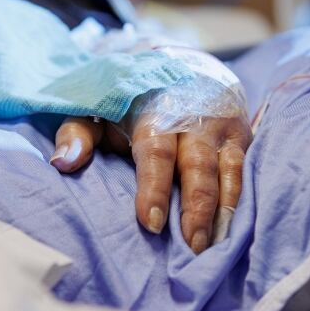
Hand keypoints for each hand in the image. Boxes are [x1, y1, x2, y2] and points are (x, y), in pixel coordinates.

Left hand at [50, 115, 250, 253]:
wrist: (182, 62)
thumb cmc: (131, 99)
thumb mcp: (97, 107)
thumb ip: (78, 133)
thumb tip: (63, 163)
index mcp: (155, 109)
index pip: (155, 150)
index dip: (154, 187)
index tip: (151, 223)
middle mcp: (194, 115)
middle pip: (197, 165)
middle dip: (196, 207)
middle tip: (191, 247)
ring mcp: (224, 125)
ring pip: (228, 169)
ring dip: (222, 210)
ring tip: (213, 248)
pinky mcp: (243, 134)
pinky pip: (245, 170)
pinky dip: (240, 199)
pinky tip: (233, 230)